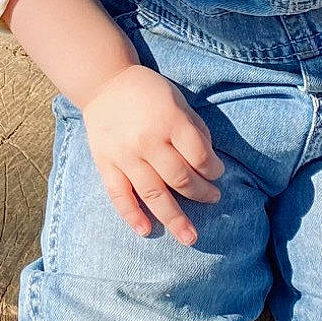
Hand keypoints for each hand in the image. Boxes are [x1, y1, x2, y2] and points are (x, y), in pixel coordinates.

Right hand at [76, 64, 223, 245]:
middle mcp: (148, 141)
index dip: (214, 169)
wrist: (104, 83)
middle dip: (202, 193)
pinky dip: (132, 215)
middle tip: (214, 199)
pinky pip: (119, 195)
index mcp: (170, 121)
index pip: (199, 156)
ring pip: (154, 193)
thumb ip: (194, 130)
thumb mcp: (178, 101)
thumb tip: (208, 162)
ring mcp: (125, 156)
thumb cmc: (148, 92)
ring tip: (190, 237)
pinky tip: (146, 230)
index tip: (217, 173)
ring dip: (175, 218)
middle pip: (181, 179)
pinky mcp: (106, 165)